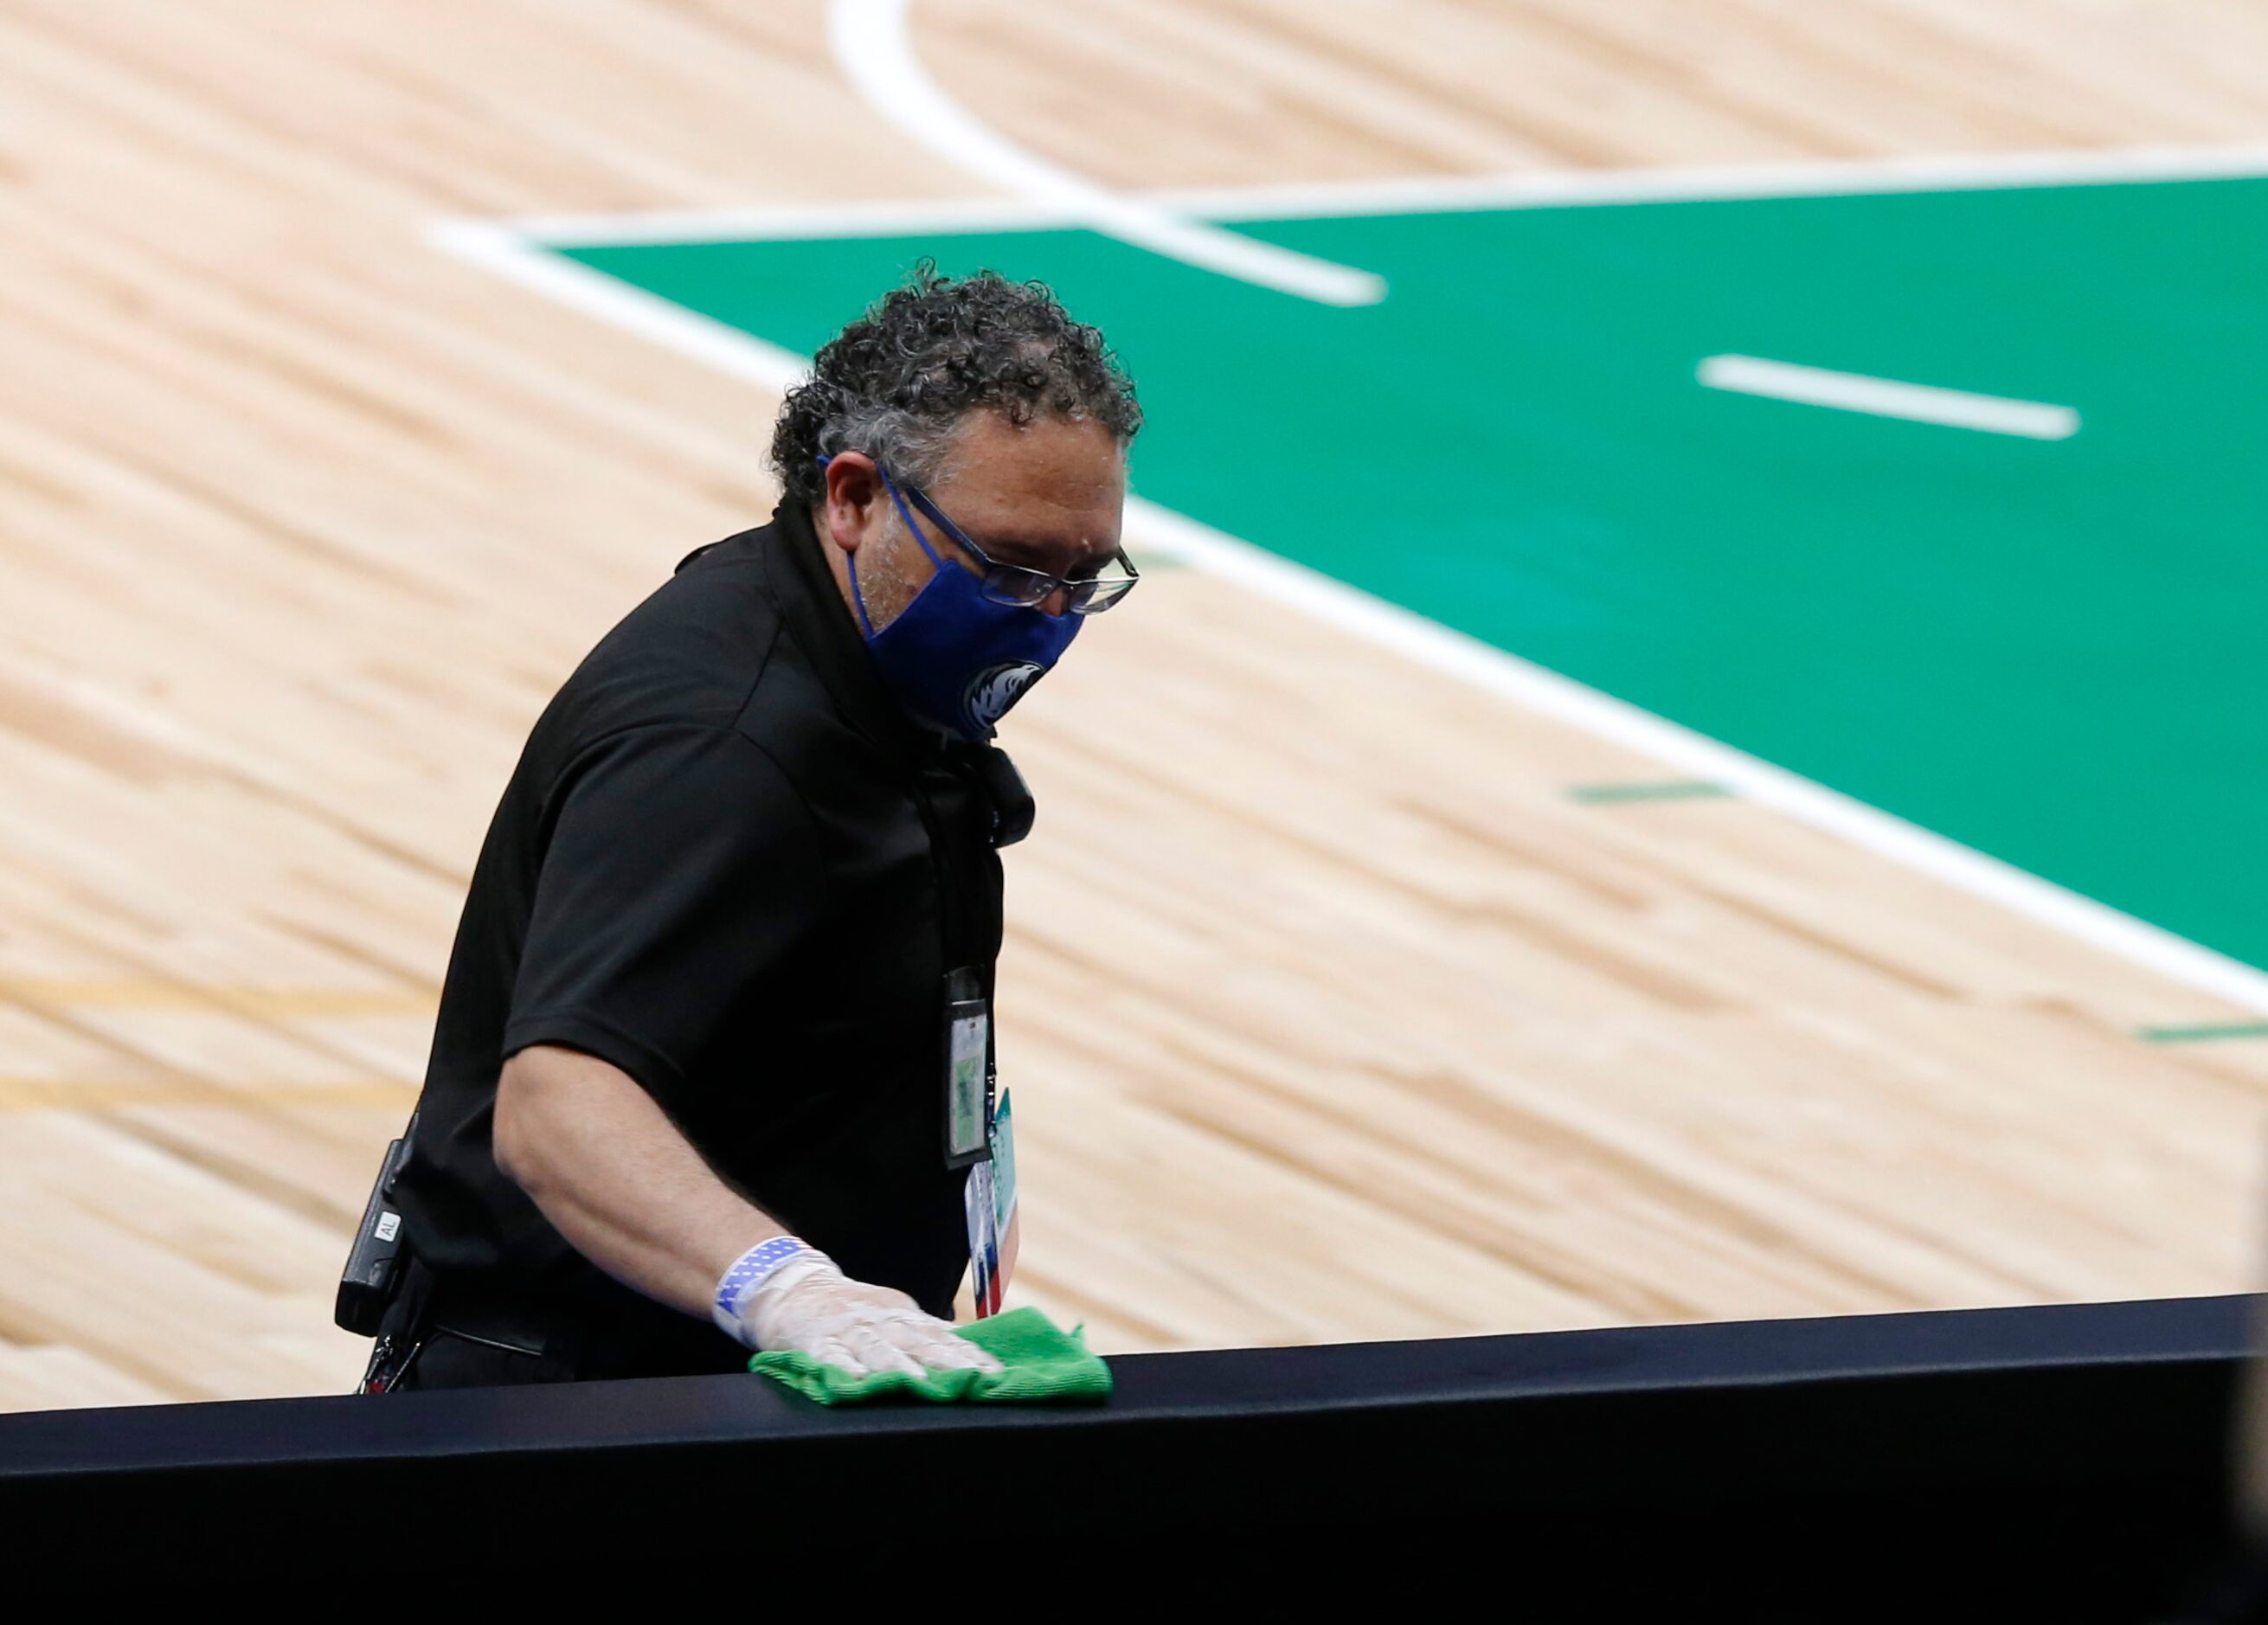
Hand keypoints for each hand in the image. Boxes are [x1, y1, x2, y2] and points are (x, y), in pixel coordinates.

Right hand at [735, 1251, 1002, 1378]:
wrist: (796, 1289)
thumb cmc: (855, 1311)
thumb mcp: (896, 1317)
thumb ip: (929, 1336)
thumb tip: (976, 1355)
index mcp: (905, 1316)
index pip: (945, 1336)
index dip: (971, 1354)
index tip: (998, 1372)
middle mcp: (883, 1321)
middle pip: (920, 1341)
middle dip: (949, 1360)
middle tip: (974, 1378)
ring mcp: (849, 1330)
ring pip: (878, 1348)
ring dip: (899, 1365)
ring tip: (920, 1382)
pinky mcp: (817, 1342)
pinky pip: (831, 1356)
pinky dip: (842, 1367)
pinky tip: (854, 1379)